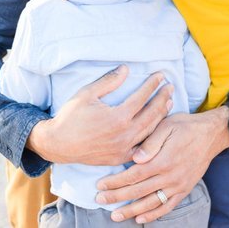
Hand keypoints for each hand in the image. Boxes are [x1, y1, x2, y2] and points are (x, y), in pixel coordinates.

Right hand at [27, 65, 173, 164]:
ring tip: (169, 103)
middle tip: (170, 87)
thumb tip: (126, 69)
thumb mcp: (87, 94)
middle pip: (151, 114)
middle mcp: (124, 134)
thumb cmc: (71, 117)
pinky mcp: (120, 158)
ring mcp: (123, 148)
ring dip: (161, 116)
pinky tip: (157, 127)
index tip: (160, 75)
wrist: (58, 144)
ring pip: (150, 131)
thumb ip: (109, 81)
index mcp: (117, 117)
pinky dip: (152, 135)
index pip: (141, 97)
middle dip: (162, 98)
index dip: (152, 85)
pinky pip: (142, 147)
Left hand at [95, 106, 228, 222]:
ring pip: (151, 203)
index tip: (100, 185)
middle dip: (117, 197)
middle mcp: (170, 176)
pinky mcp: (185, 189)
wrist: (211, 134)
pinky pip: (167, 207)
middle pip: (138, 191)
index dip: (115, 182)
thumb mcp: (166, 125)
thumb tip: (135, 158)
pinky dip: (153, 215)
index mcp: (163, 160)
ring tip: (115, 215)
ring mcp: (178, 185)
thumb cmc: (186, 126)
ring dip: (131, 211)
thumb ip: (150, 142)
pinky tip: (140, 218)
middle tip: (99, 200)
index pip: (133, 175)